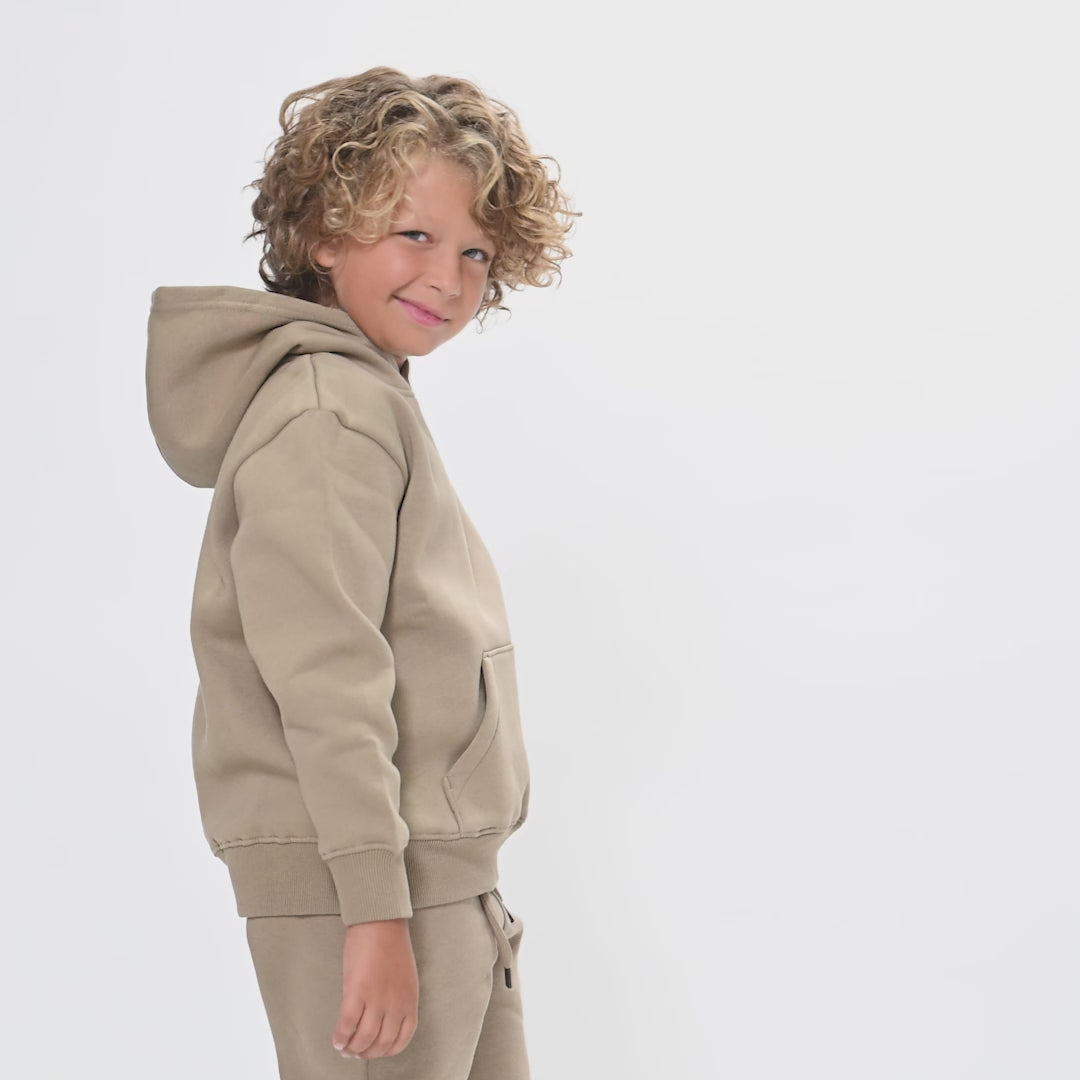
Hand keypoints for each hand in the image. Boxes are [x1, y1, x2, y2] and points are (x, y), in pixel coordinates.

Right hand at [332, 917, 418, 1059]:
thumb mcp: (405, 977)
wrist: (381, 920)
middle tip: (355, 1052)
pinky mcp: (357, 990)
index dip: (385, 1051)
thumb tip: (383, 1021)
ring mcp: (377, 998)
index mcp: (410, 1000)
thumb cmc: (391, 944)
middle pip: (381, 1043)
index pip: (401, 1040)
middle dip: (366, 1053)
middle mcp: (396, 1004)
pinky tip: (336, 1039)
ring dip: (352, 1048)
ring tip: (344, 1047)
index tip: (374, 1051)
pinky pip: (347, 1024)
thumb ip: (398, 1000)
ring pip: (363, 1039)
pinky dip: (340, 1036)